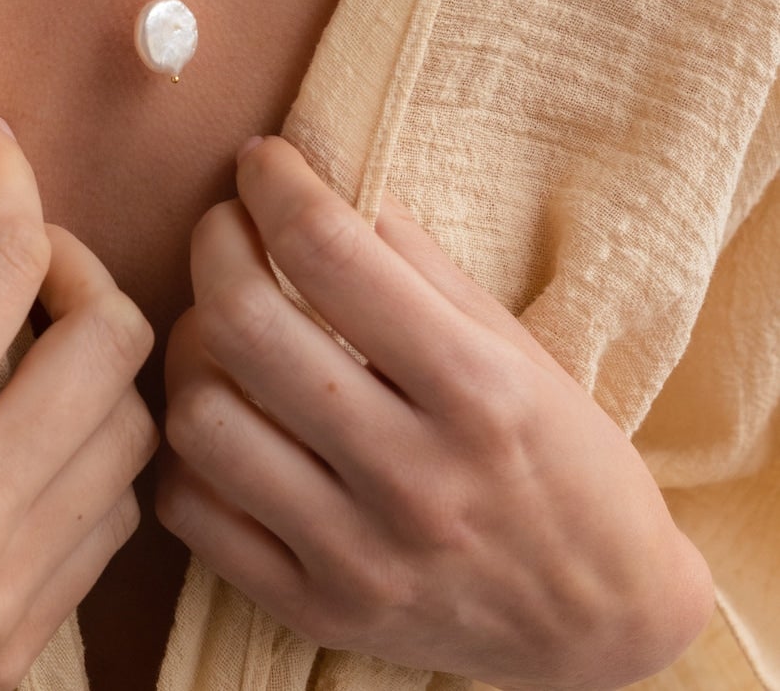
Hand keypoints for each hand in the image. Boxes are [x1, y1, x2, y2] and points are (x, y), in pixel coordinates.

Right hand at [0, 116, 158, 690]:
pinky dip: (84, 467)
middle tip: (19, 264)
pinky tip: (22, 446)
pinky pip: (104, 533)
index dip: (8, 180)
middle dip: (76, 272)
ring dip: (92, 375)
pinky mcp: (10, 659)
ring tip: (28, 357)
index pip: (5, 261)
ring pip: (129, 441)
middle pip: (111, 344)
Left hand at [156, 136, 713, 690]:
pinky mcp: (316, 611)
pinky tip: (229, 421)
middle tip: (228, 228)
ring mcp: (360, 556)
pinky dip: (189, 454)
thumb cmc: (561, 461)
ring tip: (223, 332)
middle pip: (243, 324)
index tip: (262, 161)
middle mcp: (414, 477)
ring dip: (192, 349)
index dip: (274, 183)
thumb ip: (419, 265)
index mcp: (477, 391)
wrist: (601, 627)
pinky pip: (191, 511)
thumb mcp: (516, 349)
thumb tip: (326, 180)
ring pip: (201, 417)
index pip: (329, 252)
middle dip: (215, 244)